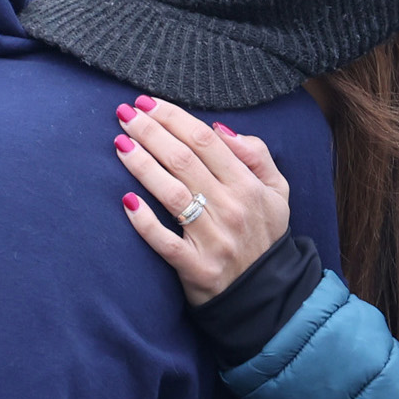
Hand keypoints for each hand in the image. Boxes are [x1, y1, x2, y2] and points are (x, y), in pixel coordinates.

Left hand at [112, 95, 292, 303]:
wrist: (264, 295)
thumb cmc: (263, 235)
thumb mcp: (277, 192)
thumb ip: (257, 155)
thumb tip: (221, 129)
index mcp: (248, 185)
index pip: (205, 141)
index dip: (174, 118)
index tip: (148, 103)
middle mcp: (231, 208)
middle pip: (183, 160)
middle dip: (150, 132)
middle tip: (124, 114)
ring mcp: (212, 239)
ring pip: (171, 194)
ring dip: (142, 165)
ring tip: (120, 143)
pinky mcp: (195, 267)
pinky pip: (164, 241)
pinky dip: (144, 221)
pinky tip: (126, 201)